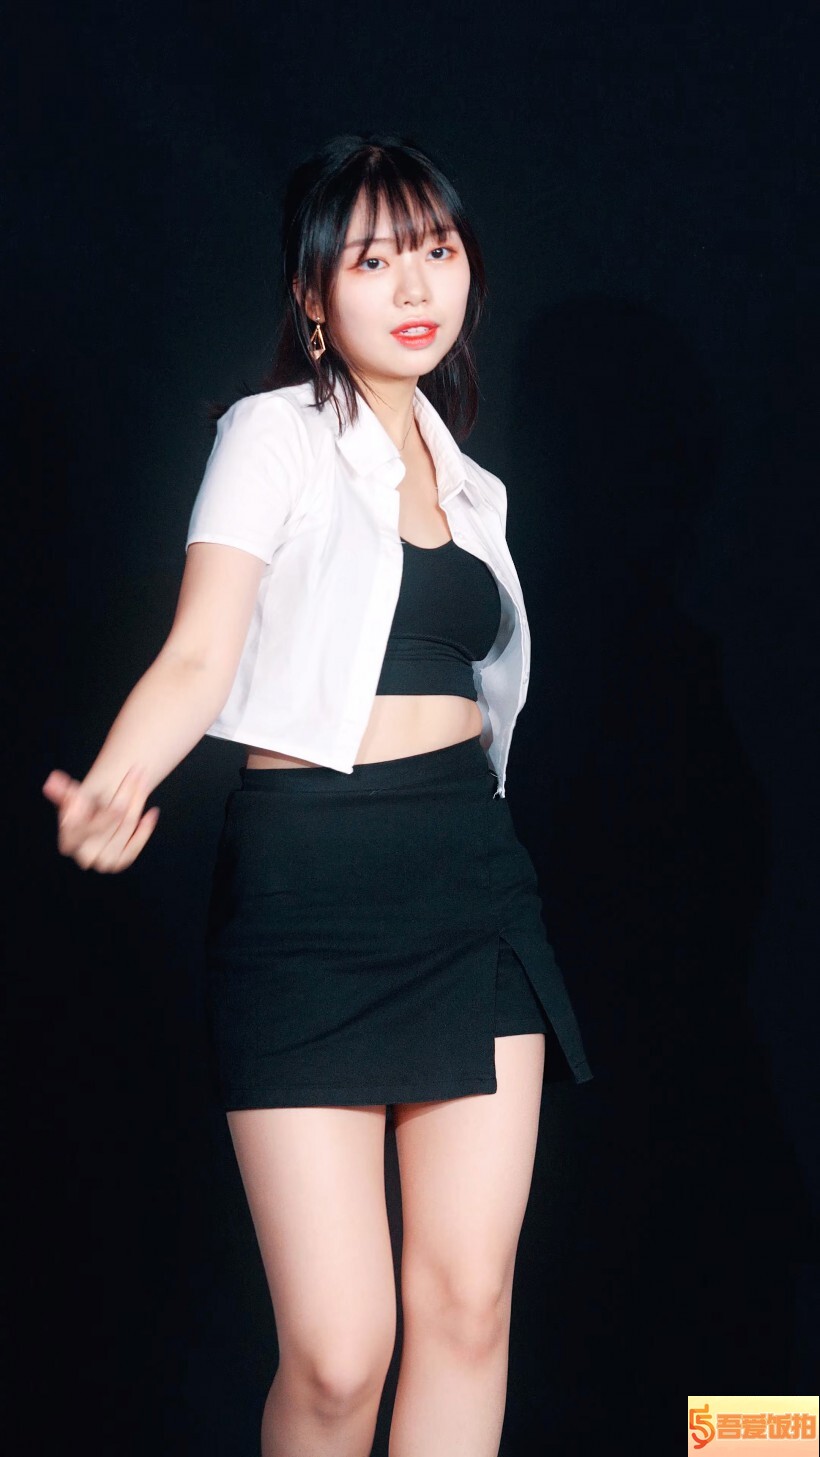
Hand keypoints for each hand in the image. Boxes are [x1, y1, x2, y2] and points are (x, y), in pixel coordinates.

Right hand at [41, 764, 160, 872]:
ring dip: (138, 801)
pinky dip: (145, 829)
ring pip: (127, 827)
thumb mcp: (74, 798)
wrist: (97, 820)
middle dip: (128, 793)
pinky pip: (136, 844)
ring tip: (142, 779)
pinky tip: (152, 812)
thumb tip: (54, 779)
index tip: (120, 801)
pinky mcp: (120, 862)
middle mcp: (85, 856)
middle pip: (115, 821)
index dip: (105, 817)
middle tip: (137, 772)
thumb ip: (64, 792)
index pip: (88, 829)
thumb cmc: (83, 807)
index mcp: (69, 841)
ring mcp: (103, 862)